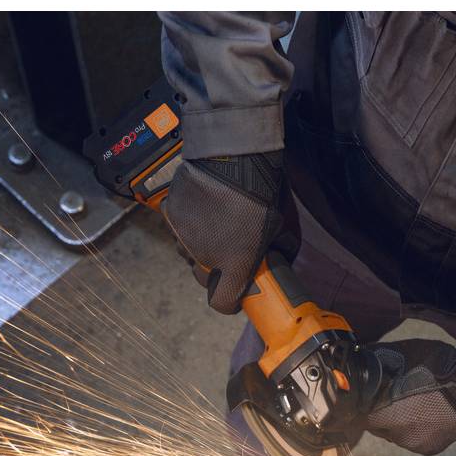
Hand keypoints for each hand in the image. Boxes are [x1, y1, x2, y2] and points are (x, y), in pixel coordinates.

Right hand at [162, 150, 286, 314]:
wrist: (234, 152)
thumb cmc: (264, 189)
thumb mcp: (284, 227)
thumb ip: (281, 252)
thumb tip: (279, 261)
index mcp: (234, 264)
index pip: (222, 303)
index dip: (229, 302)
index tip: (235, 296)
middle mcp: (204, 255)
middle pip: (203, 279)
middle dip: (215, 273)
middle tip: (229, 255)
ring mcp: (184, 234)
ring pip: (188, 254)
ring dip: (200, 248)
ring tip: (216, 228)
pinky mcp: (171, 213)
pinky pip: (178, 229)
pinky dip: (189, 224)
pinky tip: (204, 210)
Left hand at [359, 339, 455, 455]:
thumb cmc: (435, 367)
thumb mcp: (399, 355)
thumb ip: (374, 363)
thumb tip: (358, 362)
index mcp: (378, 414)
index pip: (357, 415)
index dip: (361, 404)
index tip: (367, 397)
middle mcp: (392, 435)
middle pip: (377, 426)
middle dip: (382, 413)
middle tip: (395, 396)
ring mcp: (412, 444)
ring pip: (396, 434)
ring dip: (400, 422)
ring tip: (416, 403)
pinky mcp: (429, 449)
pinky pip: (415, 439)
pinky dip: (418, 429)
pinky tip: (428, 414)